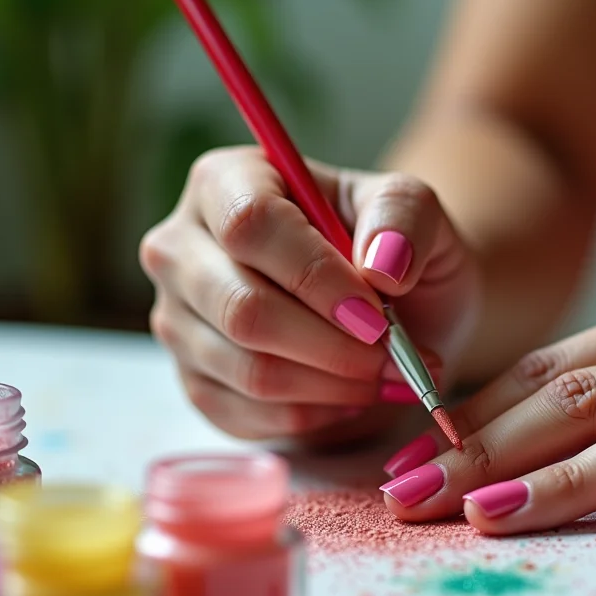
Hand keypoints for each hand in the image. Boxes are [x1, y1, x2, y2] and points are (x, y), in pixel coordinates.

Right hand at [140, 146, 478, 439]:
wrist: (401, 312)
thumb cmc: (398, 252)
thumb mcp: (417, 213)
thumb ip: (404, 216)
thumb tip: (380, 265)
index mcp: (227, 182)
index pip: (250, 225)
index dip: (316, 276)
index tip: (376, 312)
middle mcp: (182, 248)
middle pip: (241, 307)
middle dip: (331, 343)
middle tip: (391, 354)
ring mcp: (178, 320)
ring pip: (248, 370)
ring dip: (333, 383)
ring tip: (384, 372)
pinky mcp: (194, 383)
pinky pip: (250, 414)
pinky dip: (316, 413)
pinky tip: (350, 392)